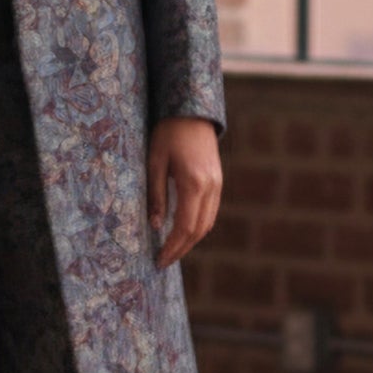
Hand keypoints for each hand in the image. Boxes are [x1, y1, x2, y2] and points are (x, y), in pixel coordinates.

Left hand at [146, 117, 222, 269]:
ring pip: (208, 222)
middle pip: (199, 230)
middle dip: (181, 249)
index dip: (173, 247)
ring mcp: (217, 184)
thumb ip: (156, 195)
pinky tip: (183, 230)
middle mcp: (210, 187)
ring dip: (191, 240)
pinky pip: (210, 211)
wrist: (192, 111)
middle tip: (163, 261)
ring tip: (172, 250)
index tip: (159, 260)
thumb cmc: (168, 133)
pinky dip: (198, 226)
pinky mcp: (218, 181)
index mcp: (193, 183)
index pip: (185, 226)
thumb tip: (156, 226)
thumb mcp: (155, 162)